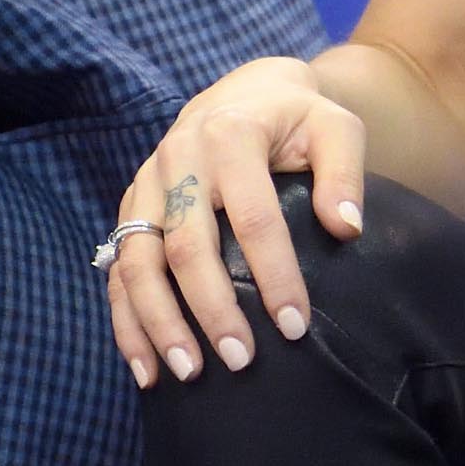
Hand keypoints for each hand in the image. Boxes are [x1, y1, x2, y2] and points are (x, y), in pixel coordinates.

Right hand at [108, 56, 365, 389]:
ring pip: (138, 264)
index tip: (295, 325)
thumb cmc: (296, 117)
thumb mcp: (334, 126)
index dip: (274, 274)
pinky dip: (127, 322)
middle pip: (186, 248)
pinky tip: (147, 367)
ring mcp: (145, 187)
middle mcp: (177, 162)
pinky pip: (117, 271)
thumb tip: (347, 229)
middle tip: (242, 360)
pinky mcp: (128, 210)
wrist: (242, 92)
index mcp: (230, 138)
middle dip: (212, 310)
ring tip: (187, 373)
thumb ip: (344, 171)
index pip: (253, 217)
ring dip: (159, 325)